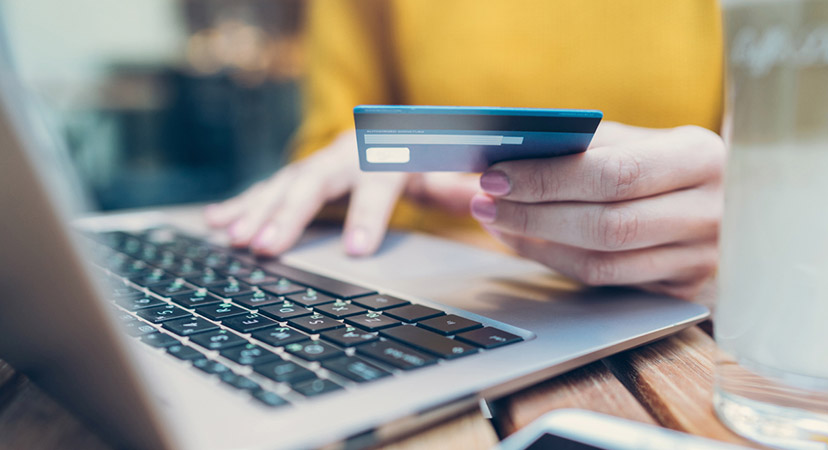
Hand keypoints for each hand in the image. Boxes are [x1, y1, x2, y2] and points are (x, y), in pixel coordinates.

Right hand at [205, 130, 478, 256]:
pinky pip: (270, 187)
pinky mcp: (304, 173)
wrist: (405, 132)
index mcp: (391, 151)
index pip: (379, 180)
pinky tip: (216, 220)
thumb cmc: (428, 158)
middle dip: (290, 214)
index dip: (368, 214)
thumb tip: (487, 196)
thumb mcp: (453, 171)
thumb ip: (464, 186)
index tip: (356, 250)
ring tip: (232, 238)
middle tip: (265, 248)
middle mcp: (350, 151)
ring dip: (256, 211)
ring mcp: (322, 161)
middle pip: (316, 180)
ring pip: (285, 183)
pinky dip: (243, 203)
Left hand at [471, 121, 724, 298]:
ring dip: (535, 243)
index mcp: (701, 158)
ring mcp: (700, 259)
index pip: (616, 174)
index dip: (550, 179)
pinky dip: (555, 261)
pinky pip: (604, 281)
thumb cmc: (659, 160)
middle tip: (483, 201)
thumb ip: (574, 145)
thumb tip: (498, 153)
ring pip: (602, 262)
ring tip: (494, 220)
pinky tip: (525, 241)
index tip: (496, 175)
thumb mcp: (631, 140)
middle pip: (607, 225)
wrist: (721, 196)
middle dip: (533, 215)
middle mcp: (711, 213)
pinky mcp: (681, 291)